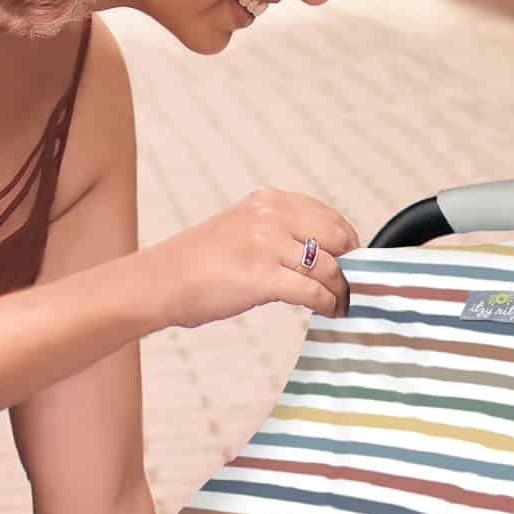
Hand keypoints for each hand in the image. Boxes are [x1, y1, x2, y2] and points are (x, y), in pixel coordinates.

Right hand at [152, 189, 359, 329]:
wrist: (160, 282)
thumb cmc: (196, 263)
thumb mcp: (240, 229)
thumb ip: (276, 232)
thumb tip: (316, 252)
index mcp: (266, 201)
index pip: (327, 215)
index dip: (346, 240)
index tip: (351, 259)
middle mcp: (270, 217)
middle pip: (336, 238)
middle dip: (350, 264)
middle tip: (353, 283)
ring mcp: (267, 246)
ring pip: (327, 267)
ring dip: (342, 289)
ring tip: (343, 303)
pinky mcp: (263, 278)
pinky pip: (312, 291)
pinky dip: (327, 303)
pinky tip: (329, 311)